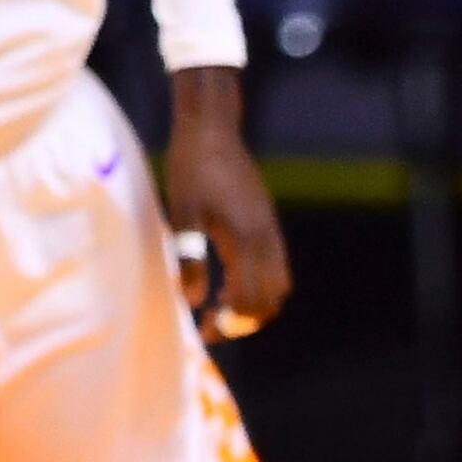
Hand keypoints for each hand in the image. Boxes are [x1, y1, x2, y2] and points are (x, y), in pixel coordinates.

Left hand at [164, 66, 288, 343]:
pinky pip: (276, 267)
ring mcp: (271, 232)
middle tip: (212, 325)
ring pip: (278, 286)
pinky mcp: (268, 224)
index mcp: (246, 240)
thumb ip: (189, 258)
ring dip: (255, 304)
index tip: (203, 331)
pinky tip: (231, 280)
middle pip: (271, 300)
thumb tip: (194, 300)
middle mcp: (266, 240)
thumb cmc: (192, 170)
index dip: (228, 324)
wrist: (212, 131)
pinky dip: (259, 285)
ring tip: (221, 306)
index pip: (248, 300)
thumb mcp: (183, 214)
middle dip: (245, 321)